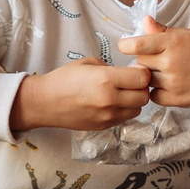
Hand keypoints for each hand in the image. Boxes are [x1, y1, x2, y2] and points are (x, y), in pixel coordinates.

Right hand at [11, 59, 152, 131]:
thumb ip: (111, 67)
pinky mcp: (104, 126)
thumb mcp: (88, 63)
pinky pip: (125, 118)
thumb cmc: (64, 78)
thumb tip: (127, 73)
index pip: (142, 78)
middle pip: (144, 96)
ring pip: (138, 109)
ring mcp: (107, 116)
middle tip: (133, 82)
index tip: (136, 70)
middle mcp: (110, 100)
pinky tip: (113, 102)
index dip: (143, 73)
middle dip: (142, 87)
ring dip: (135, 101)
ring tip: (123, 93)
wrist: (45, 102)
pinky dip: (124, 110)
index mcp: (106, 79)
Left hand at [117, 18, 189, 111]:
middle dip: (144, 59)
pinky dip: (157, 91)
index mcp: (173, 43)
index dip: (126, 45)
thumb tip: (144, 21)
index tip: (124, 45)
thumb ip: (163, 31)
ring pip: (146, 79)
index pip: (138, 44)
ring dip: (151, 76)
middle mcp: (171, 63)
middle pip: (140, 62)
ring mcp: (173, 83)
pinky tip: (169, 84)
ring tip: (167, 71)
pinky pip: (154, 96)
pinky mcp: (176, 100)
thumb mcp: (189, 35)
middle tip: (156, 59)